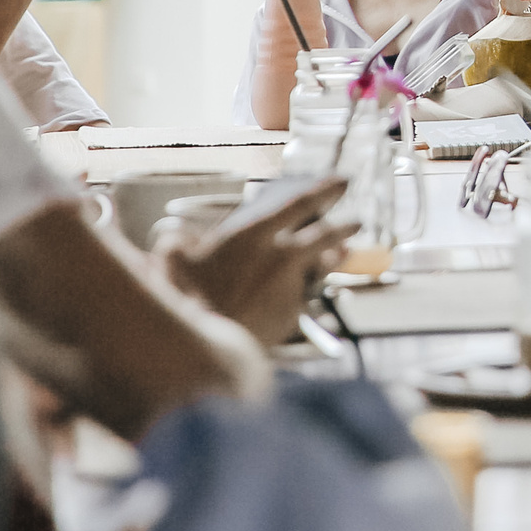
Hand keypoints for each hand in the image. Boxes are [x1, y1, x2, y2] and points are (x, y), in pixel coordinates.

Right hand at [163, 178, 353, 348]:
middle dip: (344, 226)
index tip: (342, 182)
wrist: (203, 347)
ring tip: (341, 254)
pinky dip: (299, 294)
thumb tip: (187, 240)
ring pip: (320, 269)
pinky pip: (300, 299)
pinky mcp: (291, 317)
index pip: (300, 204)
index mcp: (254, 235)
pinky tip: (294, 295)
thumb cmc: (185, 298)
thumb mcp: (173, 255)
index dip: (324, 190)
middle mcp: (280, 258)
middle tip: (357, 221)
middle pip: (326, 236)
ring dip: (332, 259)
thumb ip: (185, 240)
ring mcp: (290, 288)